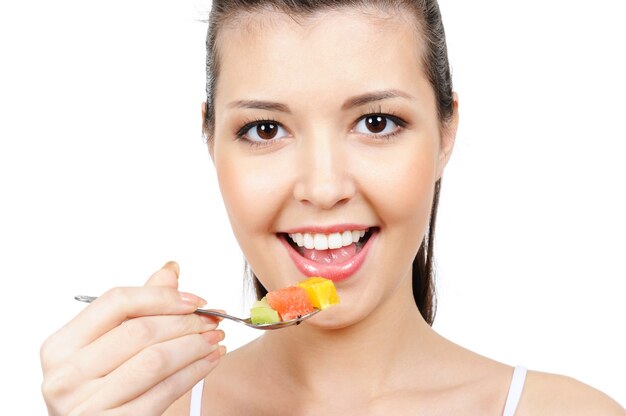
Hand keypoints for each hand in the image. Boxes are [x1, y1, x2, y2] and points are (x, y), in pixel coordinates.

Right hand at [40, 262, 224, 414]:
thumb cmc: (97, 388)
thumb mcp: (106, 347)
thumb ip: (137, 308)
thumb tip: (170, 270)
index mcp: (61, 346)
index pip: (116, 302)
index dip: (161, 296)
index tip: (195, 299)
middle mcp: (66, 375)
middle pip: (141, 331)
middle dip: (186, 321)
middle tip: (212, 320)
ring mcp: (87, 405)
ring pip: (156, 360)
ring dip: (195, 346)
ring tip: (215, 339)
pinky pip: (165, 391)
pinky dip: (194, 372)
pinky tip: (209, 361)